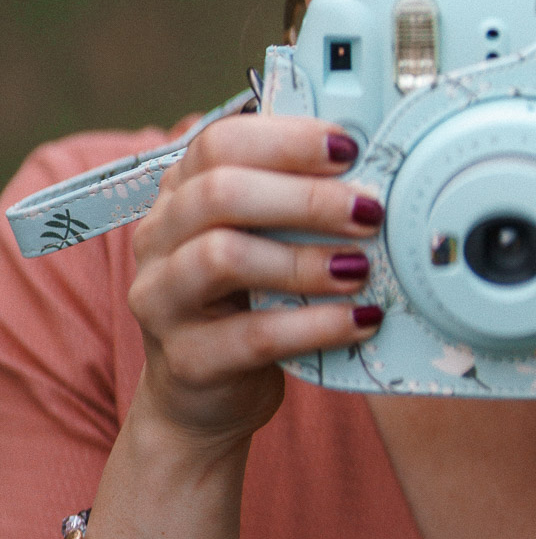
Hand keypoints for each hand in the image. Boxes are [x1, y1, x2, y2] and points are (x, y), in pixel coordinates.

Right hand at [127, 115, 383, 451]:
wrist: (203, 398)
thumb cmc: (248, 302)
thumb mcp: (265, 242)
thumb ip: (296, 205)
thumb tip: (373, 173)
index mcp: (180, 192)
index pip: (220, 143)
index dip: (288, 140)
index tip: (350, 150)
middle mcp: (159, 237)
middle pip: (220, 193)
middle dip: (306, 198)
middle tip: (369, 211)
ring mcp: (162, 299)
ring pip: (223, 256)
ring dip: (305, 260)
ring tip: (360, 269)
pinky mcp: (187, 359)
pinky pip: (254, 335)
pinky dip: (316, 325)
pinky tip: (360, 320)